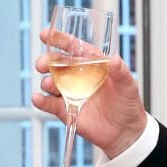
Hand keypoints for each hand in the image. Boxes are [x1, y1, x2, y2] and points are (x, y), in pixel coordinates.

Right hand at [32, 29, 146, 157]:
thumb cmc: (128, 104)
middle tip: (42, 64)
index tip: (46, 35)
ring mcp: (70, 93)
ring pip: (50, 83)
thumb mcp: (128, 85)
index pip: (73, 48)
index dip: (59, 40)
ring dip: (46, 82)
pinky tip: (38, 98)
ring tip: (50, 85)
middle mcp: (78, 77)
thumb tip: (115, 59)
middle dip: (46, 61)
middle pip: (56, 64)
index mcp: (91, 64)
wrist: (125, 131)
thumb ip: (121, 72)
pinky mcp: (65, 110)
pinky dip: (41, 100)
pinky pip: (49, 104)